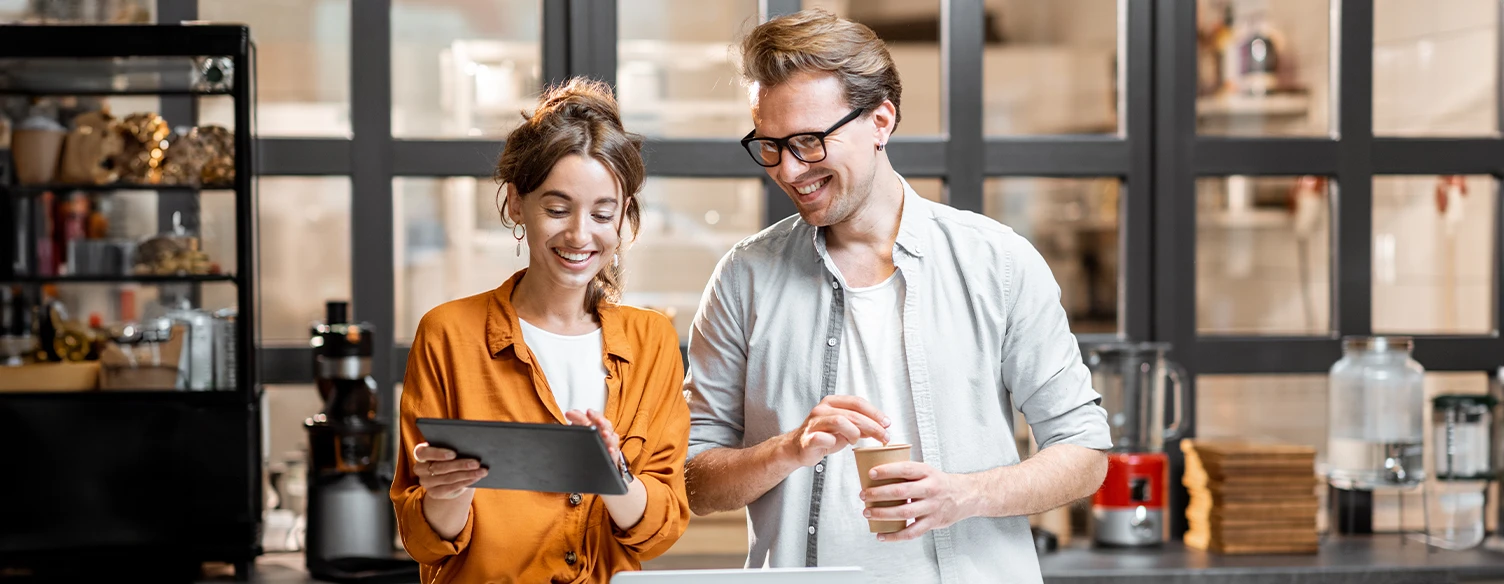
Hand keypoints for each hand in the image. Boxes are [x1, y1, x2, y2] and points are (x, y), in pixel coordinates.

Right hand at [413, 443, 487, 499]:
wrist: (448, 475)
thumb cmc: (450, 456)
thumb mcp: (449, 449)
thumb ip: (454, 445)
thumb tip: (471, 444)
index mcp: (420, 453)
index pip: (424, 453)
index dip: (438, 453)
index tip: (454, 453)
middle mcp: (420, 468)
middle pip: (440, 467)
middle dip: (460, 465)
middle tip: (476, 463)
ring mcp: (426, 482)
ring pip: (448, 478)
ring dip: (467, 474)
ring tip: (481, 471)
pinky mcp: (434, 493)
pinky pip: (451, 487)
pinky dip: (465, 482)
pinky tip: (475, 478)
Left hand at [565, 409, 623, 471]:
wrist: (596, 457)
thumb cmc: (590, 439)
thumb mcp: (583, 427)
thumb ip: (577, 419)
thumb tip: (569, 413)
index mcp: (598, 424)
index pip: (598, 416)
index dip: (594, 414)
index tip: (588, 412)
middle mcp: (606, 432)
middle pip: (606, 426)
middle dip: (602, 423)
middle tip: (598, 421)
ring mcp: (610, 444)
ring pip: (612, 438)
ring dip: (608, 436)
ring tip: (604, 434)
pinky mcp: (612, 456)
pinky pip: (614, 453)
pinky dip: (612, 451)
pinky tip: (609, 450)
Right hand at [785, 395, 890, 467]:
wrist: (798, 448)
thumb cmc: (823, 436)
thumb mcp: (845, 428)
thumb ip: (861, 425)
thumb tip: (882, 427)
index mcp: (832, 402)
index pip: (857, 402)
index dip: (875, 412)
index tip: (887, 423)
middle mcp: (822, 409)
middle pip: (852, 413)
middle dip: (872, 426)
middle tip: (884, 437)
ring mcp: (814, 423)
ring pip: (839, 421)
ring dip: (854, 433)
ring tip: (856, 441)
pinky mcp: (808, 438)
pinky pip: (823, 438)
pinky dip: (833, 442)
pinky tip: (838, 445)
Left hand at [861, 461, 978, 541]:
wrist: (965, 495)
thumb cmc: (939, 482)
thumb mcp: (926, 470)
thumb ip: (906, 472)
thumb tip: (876, 473)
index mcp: (927, 472)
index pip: (905, 469)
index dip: (887, 471)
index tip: (871, 473)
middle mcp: (930, 489)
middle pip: (901, 492)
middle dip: (879, 494)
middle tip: (864, 495)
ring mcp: (932, 507)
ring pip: (904, 513)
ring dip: (883, 514)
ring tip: (868, 513)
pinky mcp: (933, 523)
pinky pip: (912, 532)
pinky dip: (895, 536)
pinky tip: (882, 536)